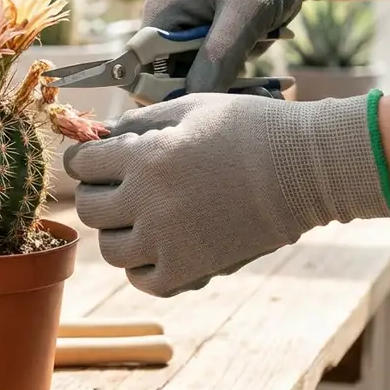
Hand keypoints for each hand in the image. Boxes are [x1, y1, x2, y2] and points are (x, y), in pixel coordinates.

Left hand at [61, 92, 389, 297]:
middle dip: (97, 195)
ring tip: (140, 219)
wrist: (308, 167)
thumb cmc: (252, 128)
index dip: (85, 159)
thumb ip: (141, 122)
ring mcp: (169, 240)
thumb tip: (104, 136)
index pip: (82, 164)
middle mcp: (149, 201)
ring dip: (118, 233)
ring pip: (111, 249)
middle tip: (117, 189)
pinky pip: (144, 280)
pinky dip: (143, 267)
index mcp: (146, 155)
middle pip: (89, 209)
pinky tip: (158, 248)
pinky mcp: (192, 269)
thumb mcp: (192, 108)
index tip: (95, 160)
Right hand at [141, 0, 341, 92]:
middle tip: (250, 94)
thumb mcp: (243, 12)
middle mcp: (169, 28)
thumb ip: (217, 57)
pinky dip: (244, 75)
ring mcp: (191, 36)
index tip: (202, 106)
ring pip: (202, 82)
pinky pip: (221, 73)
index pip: (141, 72)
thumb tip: (193, 101)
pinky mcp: (214, 41)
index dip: (162, 96)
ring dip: (233, 84)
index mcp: (161, 15)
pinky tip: (266, 63)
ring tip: (264, 71)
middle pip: (173, 82)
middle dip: (211, 90)